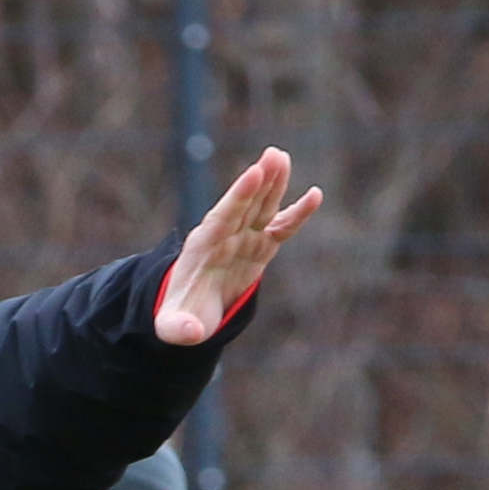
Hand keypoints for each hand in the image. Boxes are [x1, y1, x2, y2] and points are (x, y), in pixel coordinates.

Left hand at [156, 147, 321, 345]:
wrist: (190, 312)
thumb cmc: (181, 318)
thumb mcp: (173, 328)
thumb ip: (179, 328)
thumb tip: (191, 334)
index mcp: (202, 249)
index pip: (221, 218)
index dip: (237, 197)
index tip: (252, 173)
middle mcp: (223, 238)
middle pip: (243, 205)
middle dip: (258, 181)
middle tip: (274, 155)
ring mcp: (242, 240)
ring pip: (261, 208)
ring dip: (273, 184)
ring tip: (283, 157)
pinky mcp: (259, 248)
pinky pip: (280, 228)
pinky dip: (297, 214)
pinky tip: (315, 196)